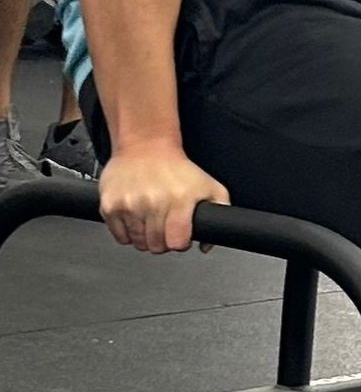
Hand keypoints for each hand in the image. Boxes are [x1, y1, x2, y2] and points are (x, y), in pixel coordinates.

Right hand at [99, 146, 229, 255]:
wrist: (145, 146)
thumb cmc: (176, 168)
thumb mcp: (209, 186)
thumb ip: (219, 213)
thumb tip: (206, 244)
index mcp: (179, 199)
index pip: (177, 243)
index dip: (180, 242)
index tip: (179, 235)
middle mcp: (153, 202)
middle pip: (157, 246)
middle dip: (163, 240)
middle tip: (164, 224)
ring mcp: (130, 205)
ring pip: (138, 243)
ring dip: (145, 236)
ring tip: (150, 217)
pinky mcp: (110, 206)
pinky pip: (120, 236)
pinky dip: (127, 232)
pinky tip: (136, 216)